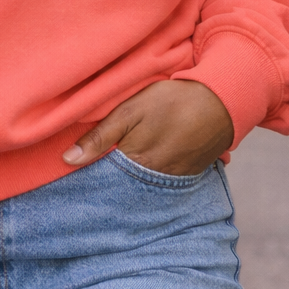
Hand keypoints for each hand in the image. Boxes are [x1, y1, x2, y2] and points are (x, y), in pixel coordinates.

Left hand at [63, 80, 233, 176]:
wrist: (221, 101)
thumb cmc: (172, 101)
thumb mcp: (131, 110)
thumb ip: (100, 136)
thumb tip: (68, 160)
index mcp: (135, 163)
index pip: (103, 180)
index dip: (89, 178)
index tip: (73, 180)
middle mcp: (154, 179)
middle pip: (123, 187)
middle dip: (109, 184)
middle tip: (93, 180)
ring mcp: (174, 179)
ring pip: (143, 187)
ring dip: (131, 182)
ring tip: (119, 174)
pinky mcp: (189, 175)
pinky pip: (164, 184)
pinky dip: (152, 179)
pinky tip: (145, 169)